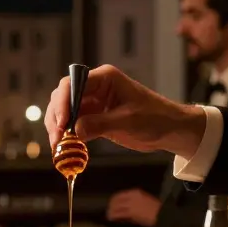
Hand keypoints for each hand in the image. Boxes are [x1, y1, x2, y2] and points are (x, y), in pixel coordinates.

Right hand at [45, 64, 205, 158]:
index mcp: (105, 78)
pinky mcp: (95, 118)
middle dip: (57, 117)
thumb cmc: (156, 118)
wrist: (170, 130)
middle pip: (64, 97)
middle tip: (57, 139)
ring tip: (58, 146)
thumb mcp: (128, 121)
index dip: (63, 103)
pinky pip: (74, 124)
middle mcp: (96, 87)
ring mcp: (94, 103)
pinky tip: (65, 148)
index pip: (73, 84)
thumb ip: (100, 124)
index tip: (62, 124)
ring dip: (59, 128)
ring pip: (66, 111)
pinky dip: (68, 136)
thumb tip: (75, 131)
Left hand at [107, 188, 160, 226]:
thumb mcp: (145, 201)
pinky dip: (114, 216)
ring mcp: (131, 204)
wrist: (163, 214)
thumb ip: (135, 202)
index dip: (114, 200)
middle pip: (115, 200)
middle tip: (109, 211)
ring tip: (109, 216)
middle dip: (111, 206)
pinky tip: (111, 219)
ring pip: (116, 207)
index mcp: (136, 192)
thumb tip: (127, 207)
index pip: (120, 195)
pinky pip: (119, 214)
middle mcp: (132, 196)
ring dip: (111, 211)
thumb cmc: (157, 209)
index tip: (112, 205)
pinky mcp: (131, 212)